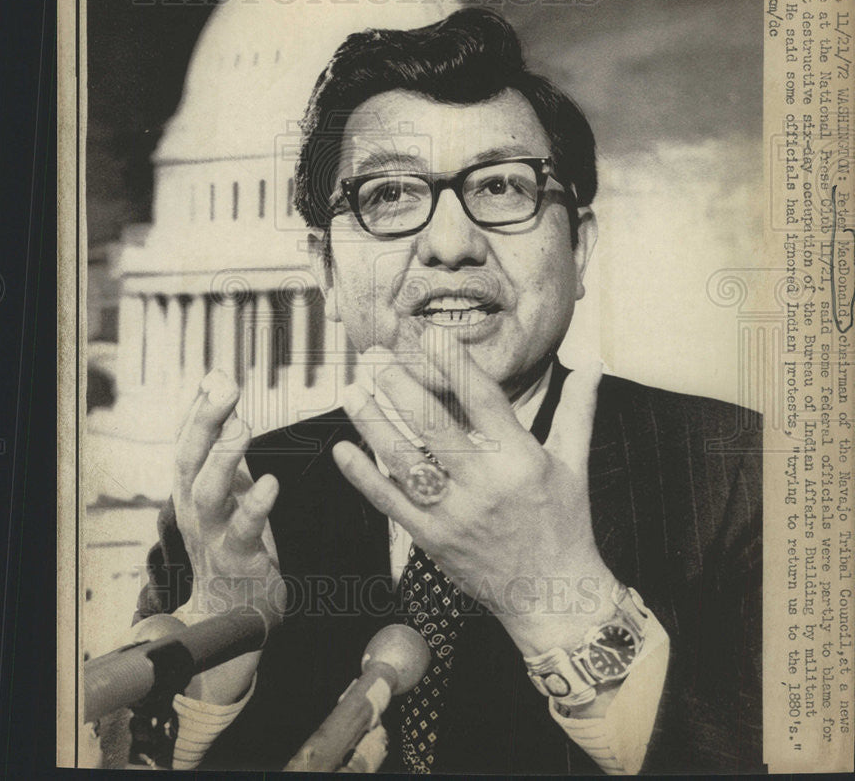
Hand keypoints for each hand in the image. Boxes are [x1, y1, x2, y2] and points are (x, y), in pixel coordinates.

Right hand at [170, 369, 282, 703]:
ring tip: (243, 426)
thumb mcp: (226, 481)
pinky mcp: (239, 559)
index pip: (187, 440)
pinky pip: (243, 531)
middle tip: (226, 389)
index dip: (198, 408)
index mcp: (191, 487)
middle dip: (204, 421)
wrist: (233, 610)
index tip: (217, 377)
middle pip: (189, 459)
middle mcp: (195, 508)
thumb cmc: (232, 537)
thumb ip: (222, 433)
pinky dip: (254, 505)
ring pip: (206, 492)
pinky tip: (270, 482)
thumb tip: (216, 378)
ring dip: (222, 457)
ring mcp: (214, 534)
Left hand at [332, 332, 615, 656]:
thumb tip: (593, 364)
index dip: (455, 364)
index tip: (429, 334)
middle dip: (400, 385)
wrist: (555, 599)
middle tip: (375, 354)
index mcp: (521, 460)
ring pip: (405, 462)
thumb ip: (577, 410)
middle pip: (435, 427)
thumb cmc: (565, 525)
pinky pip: (391, 504)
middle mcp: (485, 485)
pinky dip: (363, 477)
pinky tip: (341, 450)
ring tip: (351, 390)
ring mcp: (455, 515)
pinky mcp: (433, 540)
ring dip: (373, 424)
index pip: (484, 400)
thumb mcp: (574, 465)